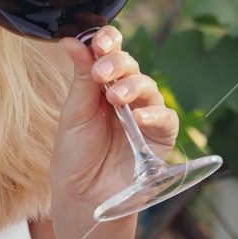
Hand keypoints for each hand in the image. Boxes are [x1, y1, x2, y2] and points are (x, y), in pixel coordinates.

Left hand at [51, 25, 179, 218]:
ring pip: (149, 87)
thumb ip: (80, 77)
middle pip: (130, 66)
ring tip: (116, 98)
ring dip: (133, 87)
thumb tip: (72, 40)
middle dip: (118, 64)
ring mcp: (145, 114)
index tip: (99, 42)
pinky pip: (165, 118)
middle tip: (102, 73)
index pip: (110, 52)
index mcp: (101, 85)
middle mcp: (125, 95)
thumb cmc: (75, 157)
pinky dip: (154, 114)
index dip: (108, 42)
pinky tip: (138, 118)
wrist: (84, 198)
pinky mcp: (160, 136)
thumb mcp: (74, 114)